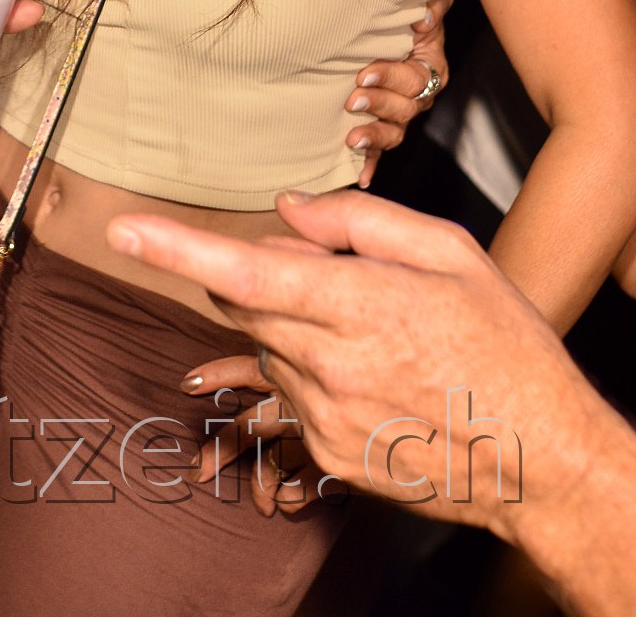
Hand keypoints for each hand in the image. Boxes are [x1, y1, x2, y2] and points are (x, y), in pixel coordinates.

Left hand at [107, 191, 591, 535]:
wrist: (540, 459)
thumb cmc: (503, 345)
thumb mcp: (451, 253)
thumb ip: (362, 220)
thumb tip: (290, 207)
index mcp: (362, 305)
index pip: (247, 271)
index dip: (178, 249)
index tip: (125, 229)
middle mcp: (333, 366)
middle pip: (248, 302)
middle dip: (264, 274)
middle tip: (335, 274)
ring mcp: (326, 419)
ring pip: (267, 347)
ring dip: (293, 326)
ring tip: (373, 334)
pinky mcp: (328, 456)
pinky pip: (288, 396)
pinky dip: (310, 372)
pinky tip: (370, 376)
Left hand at [345, 0, 452, 186]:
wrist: (388, 35)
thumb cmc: (405, 21)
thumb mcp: (422, 10)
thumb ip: (432, 6)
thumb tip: (424, 14)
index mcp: (430, 69)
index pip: (414, 79)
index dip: (390, 79)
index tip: (363, 75)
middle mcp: (418, 98)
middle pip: (404, 108)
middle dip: (378, 105)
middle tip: (353, 99)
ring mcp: (401, 117)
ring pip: (393, 132)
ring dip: (374, 136)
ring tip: (352, 138)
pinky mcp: (383, 130)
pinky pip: (380, 153)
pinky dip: (371, 165)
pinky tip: (361, 178)